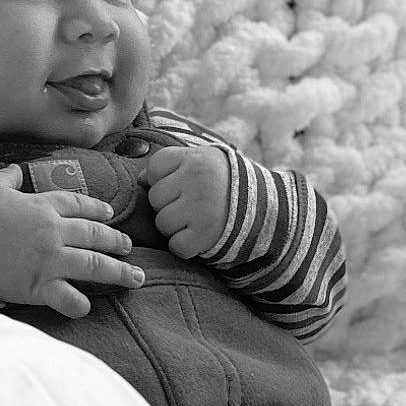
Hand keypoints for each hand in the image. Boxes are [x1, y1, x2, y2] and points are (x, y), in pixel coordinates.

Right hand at [0, 165, 144, 317]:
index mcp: (42, 206)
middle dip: (117, 242)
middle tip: (130, 248)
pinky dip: (80, 304)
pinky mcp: (39, 286)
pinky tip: (86, 306)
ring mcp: (49, 260)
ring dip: (119, 273)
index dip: (98, 210)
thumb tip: (17, 169)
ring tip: (135, 278)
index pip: (80, 205)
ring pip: (95, 266)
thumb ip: (8, 178)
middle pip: (96, 235)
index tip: (111, 216)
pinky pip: (68, 298)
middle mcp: (53, 232)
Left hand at [141, 143, 229, 258]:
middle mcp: (197, 180)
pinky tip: (199, 236)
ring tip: (196, 220)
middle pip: (155, 197)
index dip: (162, 179)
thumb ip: (172, 165)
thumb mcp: (203, 162)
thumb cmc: (225, 184)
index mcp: (195, 158)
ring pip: (162, 223)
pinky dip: (184, 246)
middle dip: (168, 205)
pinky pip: (176, 246)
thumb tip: (140, 180)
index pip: (155, 167)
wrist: (266, 208)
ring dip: (175, 227)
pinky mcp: (206, 234)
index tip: (182, 184)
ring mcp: (201, 208)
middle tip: (191, 205)